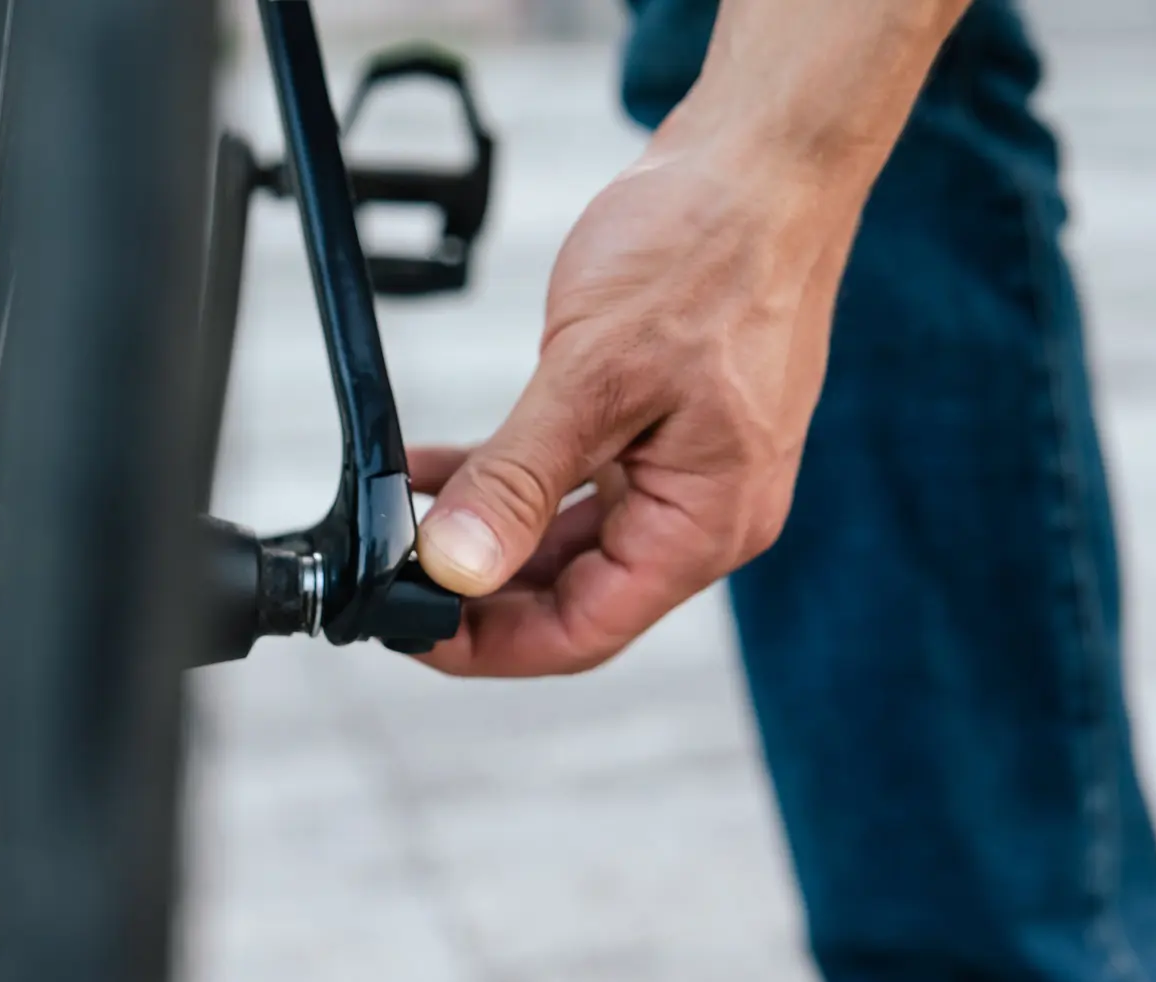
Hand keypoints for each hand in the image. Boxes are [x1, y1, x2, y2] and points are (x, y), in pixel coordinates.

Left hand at [411, 127, 863, 676]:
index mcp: (706, 523)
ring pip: (567, 546)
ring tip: (404, 530)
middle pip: (574, 599)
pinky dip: (509, 485)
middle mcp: (704, 514)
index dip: (488, 647)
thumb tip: (455, 566)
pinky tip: (440, 472)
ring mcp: (685, 473)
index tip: (408, 632)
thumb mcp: (593, 374)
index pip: (583, 631)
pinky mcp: (661, 432)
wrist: (764, 162)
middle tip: (390, 584)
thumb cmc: (710, 249)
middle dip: (478, 598)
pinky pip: (575, 487)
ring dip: (487, 541)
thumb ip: (518, 480)